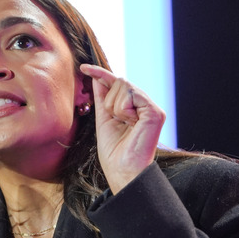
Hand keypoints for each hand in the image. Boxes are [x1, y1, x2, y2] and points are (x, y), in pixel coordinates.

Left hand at [80, 64, 165, 193]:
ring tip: (124, 124)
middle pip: (119, 81)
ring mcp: (152, 108)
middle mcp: (146, 106)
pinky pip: (130, 94)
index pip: (117, 83)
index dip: (100, 73)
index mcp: (135, 108)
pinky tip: (130, 123)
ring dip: (115, 106)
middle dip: (109, 101)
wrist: (122, 170)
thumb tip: (96, 77)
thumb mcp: (103, 119)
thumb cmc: (113, 152)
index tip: (83, 67)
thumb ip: (102, 97)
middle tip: (116, 121)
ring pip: (123, 85)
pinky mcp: (155, 112)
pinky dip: (123, 109)